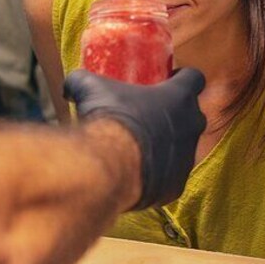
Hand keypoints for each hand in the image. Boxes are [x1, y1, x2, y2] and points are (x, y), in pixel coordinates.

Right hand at [63, 69, 205, 209]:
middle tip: (151, 114)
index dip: (182, 78)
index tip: (168, 81)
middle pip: (193, 115)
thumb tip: (69, 87)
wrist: (109, 166)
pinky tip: (137, 173)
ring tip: (141, 147)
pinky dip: (157, 175)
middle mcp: (191, 126)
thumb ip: (81, 81)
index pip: (195, 78)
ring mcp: (187, 158)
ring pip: (184, 149)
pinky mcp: (176, 186)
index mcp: (179, 97)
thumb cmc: (109, 120)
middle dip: (177, 114)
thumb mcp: (90, 88)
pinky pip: (170, 178)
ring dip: (167, 146)